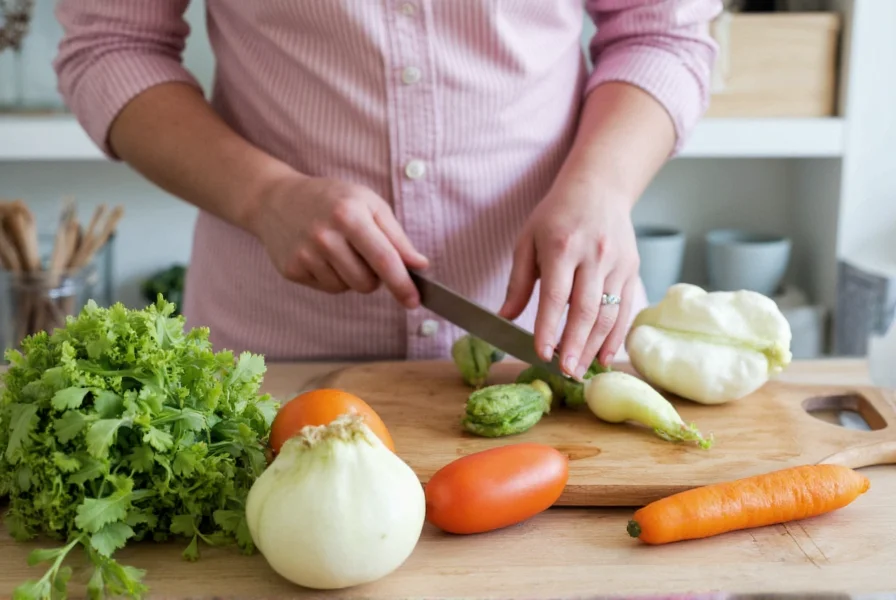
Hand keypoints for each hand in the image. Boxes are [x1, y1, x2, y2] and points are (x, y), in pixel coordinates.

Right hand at [251, 174, 428, 307]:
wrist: (277, 200)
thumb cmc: (332, 199)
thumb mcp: (369, 204)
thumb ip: (396, 236)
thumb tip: (419, 265)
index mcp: (349, 215)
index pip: (383, 258)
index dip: (402, 284)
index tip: (414, 300)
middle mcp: (324, 236)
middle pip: (367, 283)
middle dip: (375, 277)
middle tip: (364, 254)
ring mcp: (305, 255)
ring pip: (347, 288)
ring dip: (352, 276)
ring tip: (339, 250)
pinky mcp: (292, 270)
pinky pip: (328, 288)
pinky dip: (333, 277)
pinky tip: (322, 256)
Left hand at [498, 179, 639, 378]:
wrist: (599, 187)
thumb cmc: (556, 215)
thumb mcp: (527, 240)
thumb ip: (518, 282)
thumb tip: (502, 318)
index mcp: (562, 246)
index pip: (554, 295)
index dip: (548, 327)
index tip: (541, 353)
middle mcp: (593, 255)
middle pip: (585, 309)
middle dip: (574, 345)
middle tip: (565, 372)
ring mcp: (617, 263)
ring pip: (608, 313)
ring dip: (594, 346)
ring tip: (580, 370)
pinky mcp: (632, 269)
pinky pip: (625, 309)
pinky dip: (615, 337)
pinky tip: (604, 357)